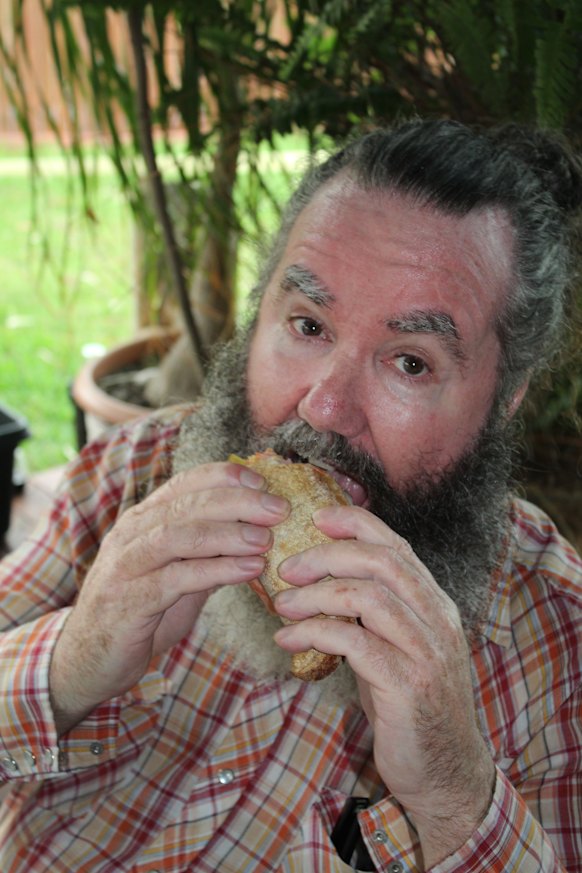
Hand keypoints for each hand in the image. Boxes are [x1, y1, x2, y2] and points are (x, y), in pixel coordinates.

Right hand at [50, 461, 288, 734]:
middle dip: (237, 502)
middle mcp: (131, 534)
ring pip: (179, 535)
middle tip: (278, 509)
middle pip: (187, 504)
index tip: (262, 480)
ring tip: (266, 539)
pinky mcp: (128, 600)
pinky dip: (216, 570)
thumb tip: (258, 534)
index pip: (185, 482)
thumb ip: (209, 554)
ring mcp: (126, 565)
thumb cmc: (140, 614)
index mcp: (143, 520)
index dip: (225, 477)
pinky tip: (248, 570)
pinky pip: (176, 578)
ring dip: (228, 534)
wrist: (88, 660)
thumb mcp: (180, 577)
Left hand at [273, 505, 494, 866]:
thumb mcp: (395, 649)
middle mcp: (437, 620)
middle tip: (287, 567)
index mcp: (435, 604)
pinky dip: (315, 633)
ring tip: (282, 604)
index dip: (356, 524)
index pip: (397, 546)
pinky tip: (287, 640)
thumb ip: (371, 615)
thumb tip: (320, 582)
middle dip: (327, 555)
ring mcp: (427, 652)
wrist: (445, 772)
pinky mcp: (409, 685)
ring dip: (316, 594)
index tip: (316, 518)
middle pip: (382, 561)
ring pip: (369, 596)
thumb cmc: (410, 707)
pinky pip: (356, 643)